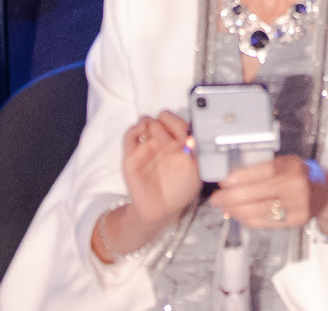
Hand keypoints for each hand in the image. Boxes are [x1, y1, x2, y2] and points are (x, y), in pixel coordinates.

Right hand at [120, 112, 201, 228]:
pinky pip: (130, 134)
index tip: (185, 133)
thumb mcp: (196, 172)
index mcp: (180, 141)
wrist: (161, 209)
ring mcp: (147, 145)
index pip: (180, 121)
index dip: (182, 123)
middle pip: (163, 117)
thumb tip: (194, 138)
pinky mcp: (132, 153)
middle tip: (171, 135)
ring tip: (156, 135)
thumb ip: (197, 154)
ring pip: (146, 121)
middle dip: (167, 121)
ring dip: (151, 122)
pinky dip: (135, 128)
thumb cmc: (180, 190)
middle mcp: (163, 140)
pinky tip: (142, 131)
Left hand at [211, 154, 323, 230]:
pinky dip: (248, 219)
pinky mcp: (295, 220)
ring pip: (259, 211)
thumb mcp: (285, 164)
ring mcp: (296, 205)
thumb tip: (231, 179)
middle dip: (232, 197)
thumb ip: (263, 169)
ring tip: (223, 207)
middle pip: (257, 194)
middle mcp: (295, 185)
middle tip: (216, 198)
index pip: (263, 171)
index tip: (223, 181)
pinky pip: (265, 222)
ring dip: (236, 211)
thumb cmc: (298, 176)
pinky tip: (238, 215)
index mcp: (291, 166)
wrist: (324, 194)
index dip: (241, 177)